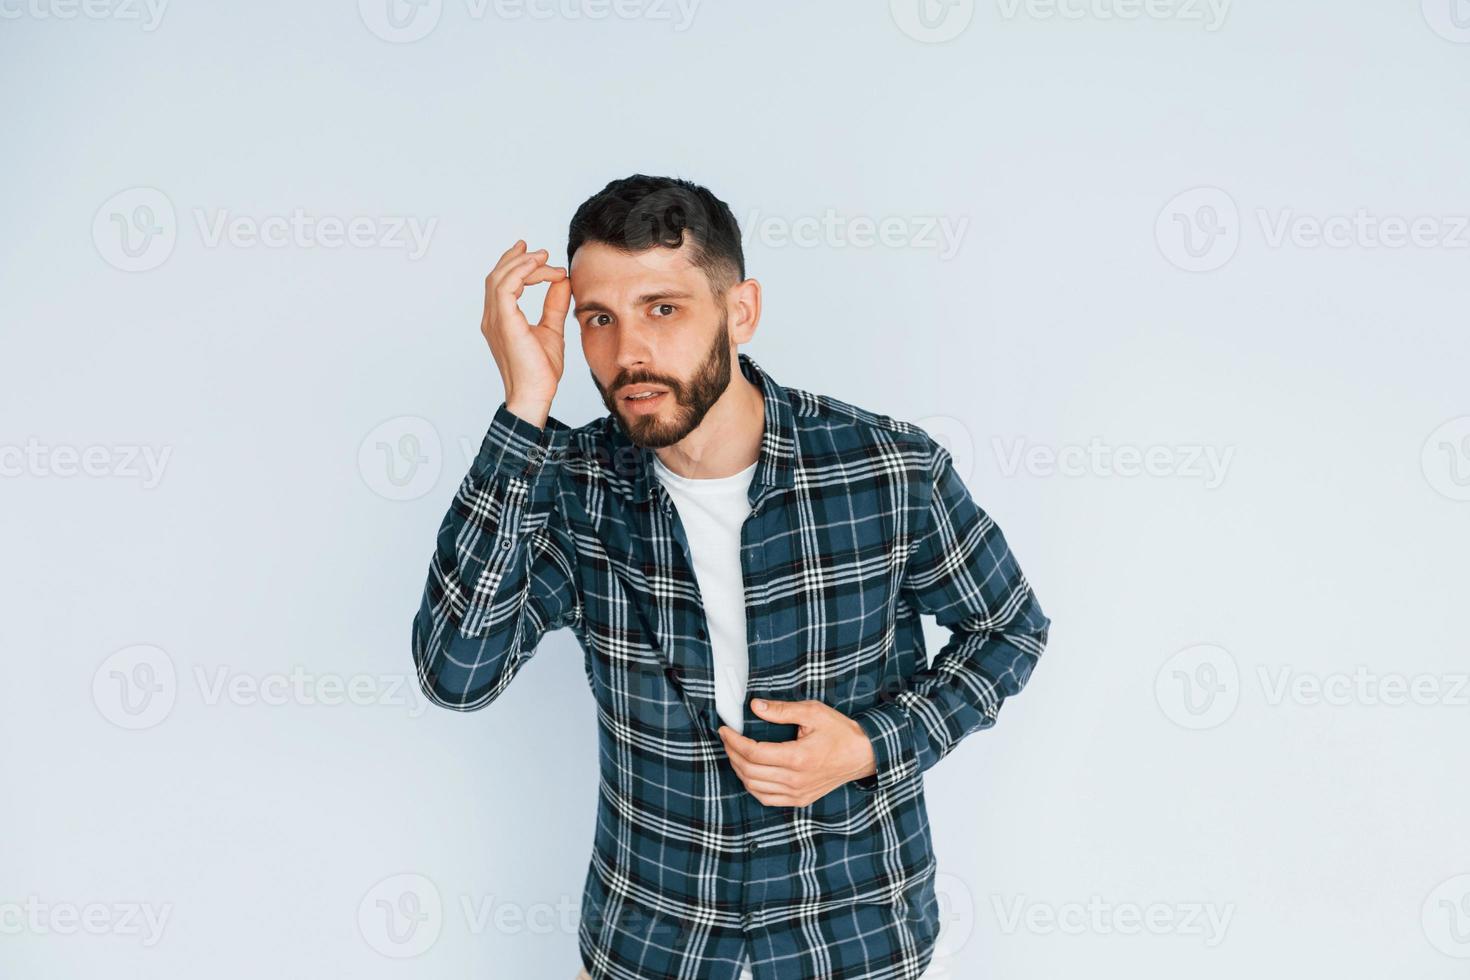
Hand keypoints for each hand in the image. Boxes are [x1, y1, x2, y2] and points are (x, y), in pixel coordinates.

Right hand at [481, 240, 571, 424]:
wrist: (535, 394)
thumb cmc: (540, 371)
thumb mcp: (551, 330)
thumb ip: (554, 305)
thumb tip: (562, 282)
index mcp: (500, 320)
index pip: (503, 284)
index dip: (518, 266)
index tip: (541, 259)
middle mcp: (492, 318)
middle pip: (497, 276)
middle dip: (517, 258)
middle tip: (540, 251)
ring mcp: (495, 320)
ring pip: (500, 277)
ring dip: (522, 263)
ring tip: (544, 257)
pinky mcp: (504, 322)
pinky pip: (506, 287)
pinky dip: (522, 271)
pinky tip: (539, 266)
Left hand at [717, 698, 877, 807]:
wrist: (863, 755)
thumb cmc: (840, 732)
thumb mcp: (812, 712)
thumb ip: (781, 710)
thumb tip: (754, 706)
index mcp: (797, 758)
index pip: (753, 752)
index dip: (733, 741)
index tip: (725, 730)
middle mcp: (795, 780)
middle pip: (749, 771)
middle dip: (732, 753)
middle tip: (727, 739)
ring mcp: (797, 793)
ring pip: (754, 787)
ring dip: (739, 770)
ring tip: (735, 753)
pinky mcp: (800, 800)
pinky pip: (767, 799)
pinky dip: (752, 787)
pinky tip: (749, 772)